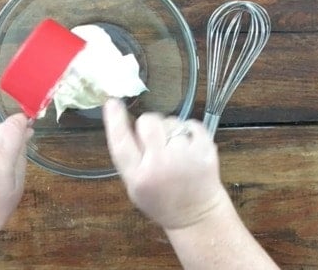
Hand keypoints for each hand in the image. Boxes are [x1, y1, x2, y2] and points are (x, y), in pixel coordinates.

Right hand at [102, 98, 225, 229]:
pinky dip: (189, 129)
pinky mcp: (205, 151)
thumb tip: (127, 122)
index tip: (112, 102)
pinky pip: (191, 124)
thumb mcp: (135, 187)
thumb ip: (130, 158)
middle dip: (149, 124)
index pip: (121, 142)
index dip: (115, 120)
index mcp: (138, 177)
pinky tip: (189, 145)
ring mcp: (185, 157)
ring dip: (170, 129)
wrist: (195, 216)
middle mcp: (160, 165)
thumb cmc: (161, 200)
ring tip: (175, 149)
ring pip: (171, 121)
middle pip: (148, 122)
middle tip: (154, 137)